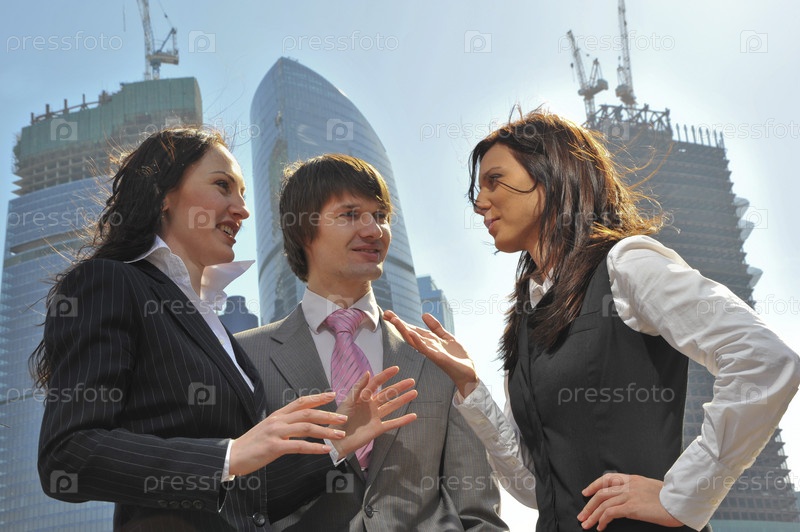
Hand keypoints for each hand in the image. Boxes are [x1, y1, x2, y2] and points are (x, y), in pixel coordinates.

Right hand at [229, 392, 345, 475]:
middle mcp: (278, 420)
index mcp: (278, 415)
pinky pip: (299, 446)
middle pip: (308, 414)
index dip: (317, 398)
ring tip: (339, 435)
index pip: (301, 402)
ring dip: (326, 431)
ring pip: (306, 428)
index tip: (332, 395)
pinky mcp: (274, 447)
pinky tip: (325, 450)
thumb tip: (301, 426)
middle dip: (328, 415)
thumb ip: (284, 425)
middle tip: (343, 418)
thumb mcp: (268, 429)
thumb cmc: (252, 444)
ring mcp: (276, 433)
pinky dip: (314, 448)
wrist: (232, 455)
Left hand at [332, 365, 417, 455]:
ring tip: (414, 392)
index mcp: (362, 397)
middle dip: (399, 387)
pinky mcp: (378, 428)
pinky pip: (393, 423)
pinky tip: (414, 416)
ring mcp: (375, 417)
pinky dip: (403, 420)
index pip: (376, 383)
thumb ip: (358, 388)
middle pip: (388, 393)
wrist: (337, 440)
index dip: (386, 375)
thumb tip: (368, 372)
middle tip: (411, 380)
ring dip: (403, 399)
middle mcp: (371, 405)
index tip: (396, 368)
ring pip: (392, 406)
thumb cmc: (339, 420)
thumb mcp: (348, 401)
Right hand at [383, 310, 478, 397]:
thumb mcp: (446, 337)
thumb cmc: (457, 357)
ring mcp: (431, 352)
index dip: (401, 322)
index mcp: (429, 341)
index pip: (412, 329)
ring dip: (404, 330)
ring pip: (414, 339)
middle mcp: (427, 346)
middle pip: (409, 333)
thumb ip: (435, 327)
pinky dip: (417, 341)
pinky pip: (425, 348)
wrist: (468, 372)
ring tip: (394, 320)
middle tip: (386, 314)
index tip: (389, 314)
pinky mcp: (438, 357)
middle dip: (398, 324)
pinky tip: (411, 333)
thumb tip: (424, 315)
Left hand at [578, 473, 682, 529]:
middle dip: (589, 505)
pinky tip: (600, 527)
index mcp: (633, 479)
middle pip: (601, 492)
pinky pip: (610, 513)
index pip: (608, 478)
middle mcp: (629, 485)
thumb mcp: (652, 488)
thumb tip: (630, 498)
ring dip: (592, 515)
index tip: (586, 493)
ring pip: (603, 503)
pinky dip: (602, 520)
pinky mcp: (632, 507)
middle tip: (582, 515)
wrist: (681, 502)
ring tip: (586, 524)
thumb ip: (638, 489)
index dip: (594, 485)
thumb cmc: (671, 498)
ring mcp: (630, 495)